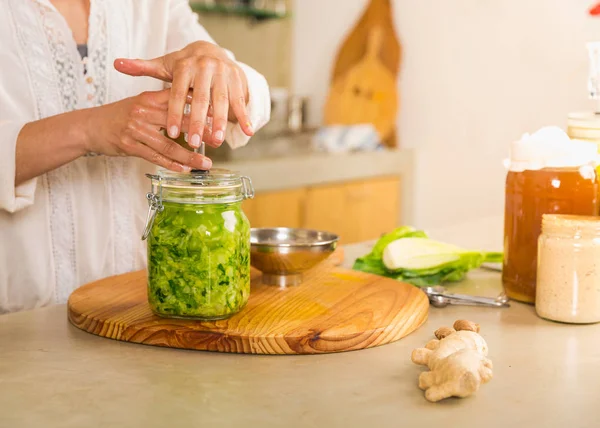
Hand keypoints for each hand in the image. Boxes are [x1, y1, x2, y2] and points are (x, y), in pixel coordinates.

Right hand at [85, 89, 211, 171]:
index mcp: (150, 97)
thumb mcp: (142, 103)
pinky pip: (155, 157)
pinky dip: (172, 164)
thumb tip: (195, 105)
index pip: (180, 100)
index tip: (219, 116)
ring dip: (190, 156)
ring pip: (169, 145)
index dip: (200, 108)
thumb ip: (165, 103)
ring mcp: (135, 129)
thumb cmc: (121, 115)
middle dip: (201, 133)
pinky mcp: (129, 145)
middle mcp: (143, 111)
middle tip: (218, 141)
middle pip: (178, 122)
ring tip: (206, 163)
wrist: (90, 126)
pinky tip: (185, 169)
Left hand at [114, 41, 253, 149]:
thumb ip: (142, 68)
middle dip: (197, 122)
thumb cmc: (185, 66)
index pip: (177, 92)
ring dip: (221, 122)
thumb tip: (118, 64)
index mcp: (185, 65)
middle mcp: (206, 67)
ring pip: (222, 101)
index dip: (174, 113)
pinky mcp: (238, 79)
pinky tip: (247, 132)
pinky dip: (244, 116)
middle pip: (200, 98)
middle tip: (192, 143)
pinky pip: (241, 101)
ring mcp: (224, 73)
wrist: (213, 50)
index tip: (171, 132)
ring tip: (216, 141)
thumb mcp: (165, 65)